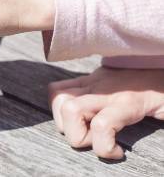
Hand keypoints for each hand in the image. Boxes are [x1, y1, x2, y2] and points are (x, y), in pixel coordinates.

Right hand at [48, 67, 163, 158]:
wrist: (160, 60)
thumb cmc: (163, 90)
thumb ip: (157, 118)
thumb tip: (151, 141)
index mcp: (128, 102)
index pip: (101, 126)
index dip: (104, 148)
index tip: (118, 152)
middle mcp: (105, 91)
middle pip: (70, 110)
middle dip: (76, 135)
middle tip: (95, 140)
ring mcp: (93, 82)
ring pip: (58, 98)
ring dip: (64, 120)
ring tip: (83, 128)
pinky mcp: (87, 77)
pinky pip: (59, 87)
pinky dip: (59, 104)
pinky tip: (77, 113)